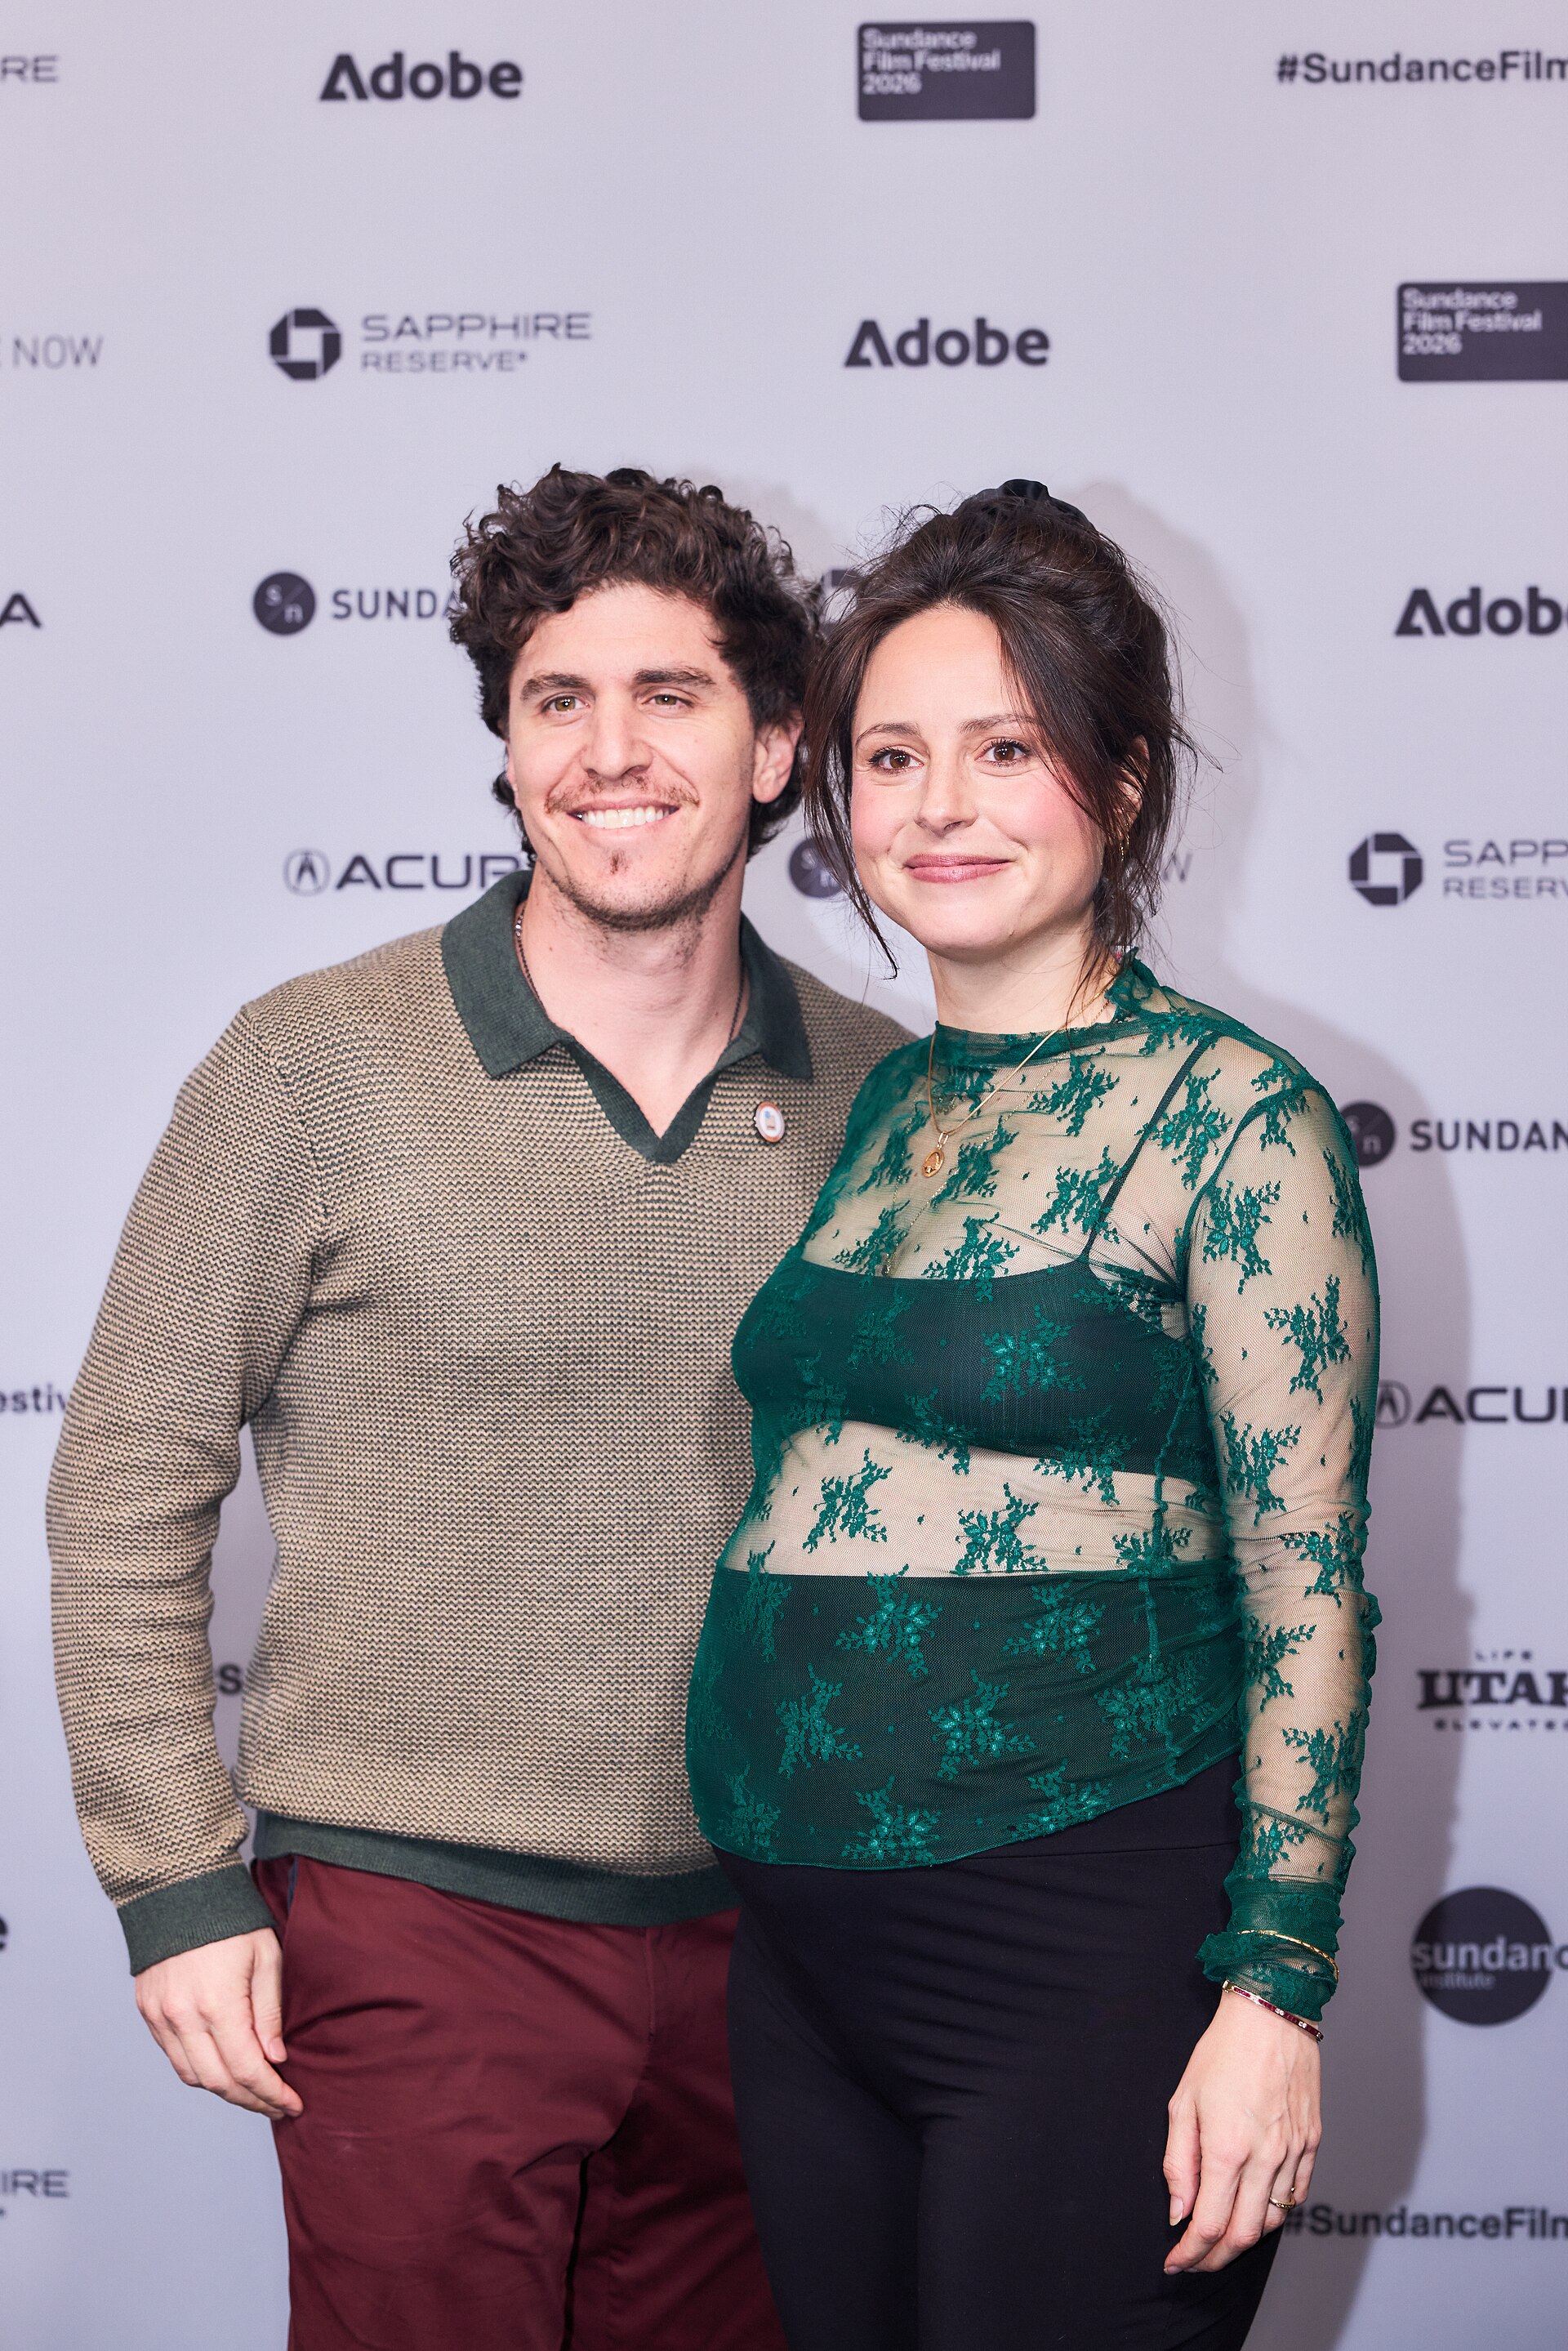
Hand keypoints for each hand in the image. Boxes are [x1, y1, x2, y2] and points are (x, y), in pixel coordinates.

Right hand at [135, 1928, 302, 2119]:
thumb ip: (269, 2012)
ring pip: (192, 2076)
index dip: (272, 2093)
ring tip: (254, 2092)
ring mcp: (160, 2017)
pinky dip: (199, 2071)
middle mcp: (183, 2017)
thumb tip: (275, 2059)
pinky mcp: (148, 2012)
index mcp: (217, 2003)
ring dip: (225, 2091)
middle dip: (252, 2101)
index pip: (247, 2070)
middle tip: (277, 2105)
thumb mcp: (266, 1957)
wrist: (179, 1889)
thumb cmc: (232, 1919)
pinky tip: (222, 2069)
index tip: (294, 2103)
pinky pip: (173, 2057)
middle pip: (218, 2083)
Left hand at [1163, 1988, 1319, 2272]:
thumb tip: (1178, 2212)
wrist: (1271, 2015)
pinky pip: (1297, 2196)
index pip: (1209, 2224)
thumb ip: (1178, 2162)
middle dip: (1215, 2258)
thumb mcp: (1183, 2101)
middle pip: (1244, 2235)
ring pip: (1274, 2222)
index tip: (1175, 2262)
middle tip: (1195, 2261)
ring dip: (1245, 2240)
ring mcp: (1294, 2153)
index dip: (1190, 2253)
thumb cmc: (1221, 2052)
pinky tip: (1257, 2210)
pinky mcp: (1313, 2144)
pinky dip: (1276, 2214)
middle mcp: (1265, 2157)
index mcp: (1227, 2148)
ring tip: (1221, 2240)